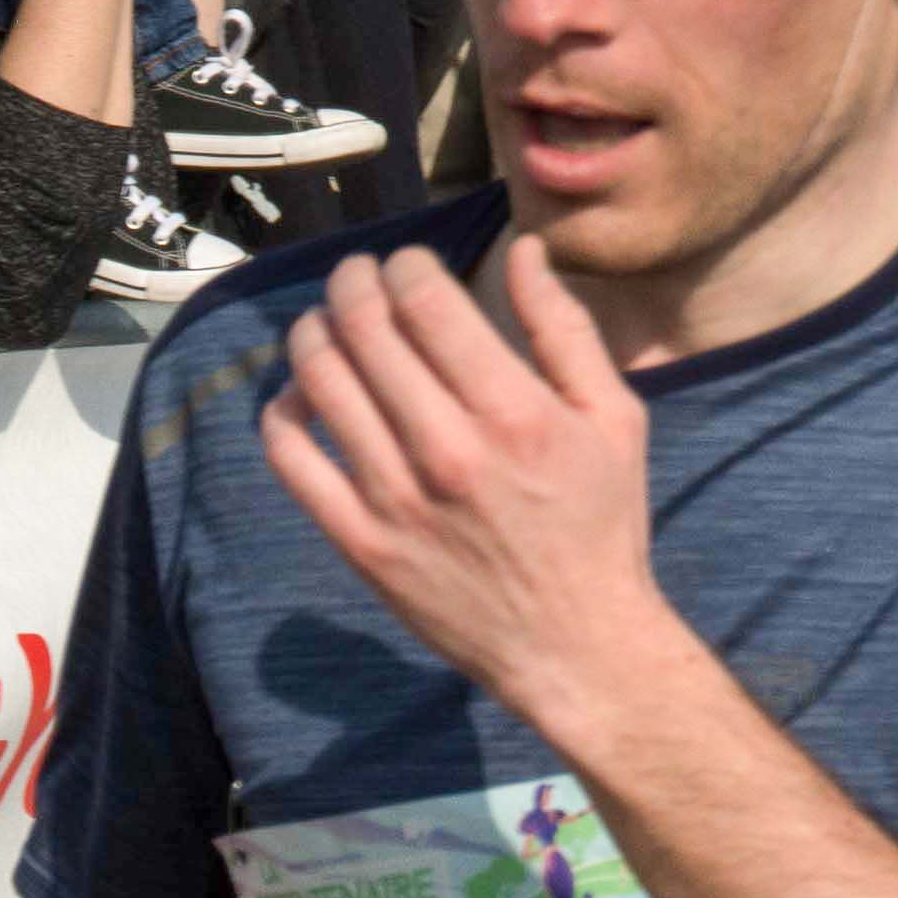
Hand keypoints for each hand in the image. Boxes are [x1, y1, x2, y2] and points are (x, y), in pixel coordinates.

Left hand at [257, 238, 677, 732]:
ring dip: (312, 332)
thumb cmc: (601, 526)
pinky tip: (301, 393)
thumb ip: (564, 329)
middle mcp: (448, 451)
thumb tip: (523, 251)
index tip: (406, 266)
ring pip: (320, 381)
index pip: (423, 302)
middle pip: (364, 330)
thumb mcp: (613, 418)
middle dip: (352, 284)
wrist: (576, 646)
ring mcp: (395, 500)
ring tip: (324, 322)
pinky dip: (284, 409)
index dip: (402, 266)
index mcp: (514, 412)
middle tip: (356, 278)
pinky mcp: (360, 544)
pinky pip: (291, 458)